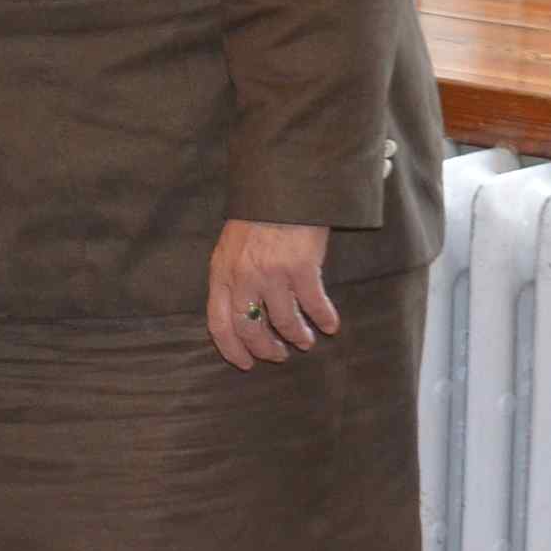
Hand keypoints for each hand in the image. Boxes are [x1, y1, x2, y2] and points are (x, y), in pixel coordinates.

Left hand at [207, 219, 338, 370]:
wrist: (283, 186)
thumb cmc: (258, 216)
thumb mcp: (231, 246)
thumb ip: (233, 277)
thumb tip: (243, 313)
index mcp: (222, 272)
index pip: (219, 323)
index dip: (232, 348)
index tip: (246, 363)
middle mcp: (243, 276)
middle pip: (250, 328)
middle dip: (265, 348)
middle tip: (278, 355)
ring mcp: (272, 273)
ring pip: (284, 321)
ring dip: (296, 337)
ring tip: (305, 342)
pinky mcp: (301, 268)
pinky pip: (314, 305)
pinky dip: (324, 319)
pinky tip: (331, 325)